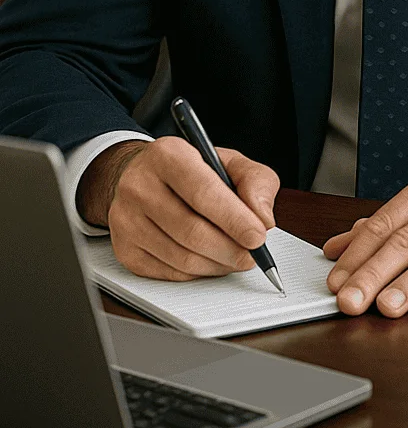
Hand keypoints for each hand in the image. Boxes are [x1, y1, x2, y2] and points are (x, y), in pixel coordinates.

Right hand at [77, 137, 279, 280]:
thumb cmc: (193, 170)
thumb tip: (263, 219)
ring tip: (235, 257)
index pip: (203, 193)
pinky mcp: (123, 247)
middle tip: (252, 256)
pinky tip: (210, 260)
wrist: (145, 177)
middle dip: (231, 249)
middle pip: (191, 231)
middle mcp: (139, 185)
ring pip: (181, 257)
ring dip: (218, 264)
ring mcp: (126, 218)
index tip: (258, 237)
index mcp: (168, 155)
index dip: (235, 220)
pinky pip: (168, 272)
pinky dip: (198, 273)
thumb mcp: (231, 162)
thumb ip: (256, 182)